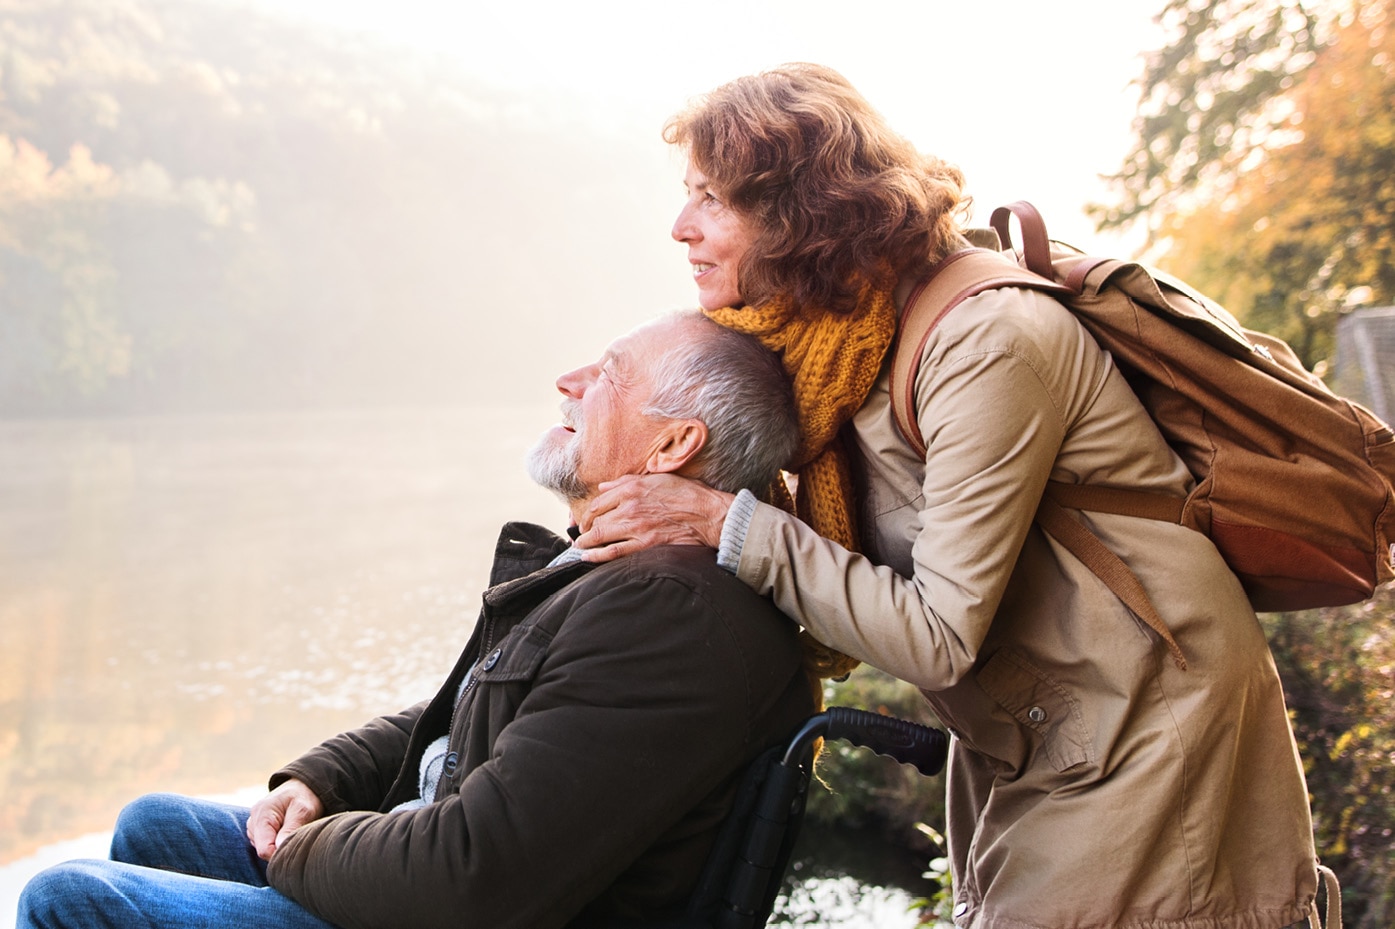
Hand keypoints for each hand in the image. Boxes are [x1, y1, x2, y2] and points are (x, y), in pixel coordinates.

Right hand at [247, 778, 324, 860]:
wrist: (302, 786)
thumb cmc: (305, 796)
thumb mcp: (303, 810)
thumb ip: (290, 829)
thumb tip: (278, 849)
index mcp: (262, 814)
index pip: (264, 849)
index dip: (280, 854)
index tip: (295, 847)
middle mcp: (253, 821)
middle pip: (264, 850)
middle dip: (280, 848)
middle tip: (296, 834)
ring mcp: (254, 826)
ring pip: (264, 849)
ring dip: (279, 844)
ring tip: (292, 829)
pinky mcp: (257, 830)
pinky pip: (266, 845)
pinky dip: (277, 842)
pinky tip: (286, 830)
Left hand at [574, 473, 733, 562]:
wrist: (708, 514)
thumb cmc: (687, 494)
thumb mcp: (657, 478)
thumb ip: (627, 481)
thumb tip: (604, 487)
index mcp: (632, 489)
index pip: (599, 501)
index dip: (588, 512)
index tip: (586, 518)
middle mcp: (630, 506)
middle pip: (596, 519)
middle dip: (585, 528)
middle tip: (581, 534)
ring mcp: (636, 526)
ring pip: (601, 535)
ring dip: (586, 542)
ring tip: (580, 547)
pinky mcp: (645, 544)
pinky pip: (614, 552)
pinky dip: (597, 555)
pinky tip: (588, 557)